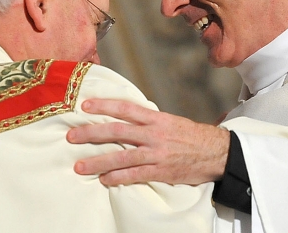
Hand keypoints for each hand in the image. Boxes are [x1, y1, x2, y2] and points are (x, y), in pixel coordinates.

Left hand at [67, 99, 229, 185]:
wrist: (216, 152)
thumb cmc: (192, 136)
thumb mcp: (171, 122)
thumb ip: (149, 121)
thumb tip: (126, 119)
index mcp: (156, 118)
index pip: (126, 108)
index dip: (104, 105)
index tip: (85, 105)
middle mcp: (154, 134)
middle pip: (117, 131)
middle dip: (91, 133)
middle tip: (71, 136)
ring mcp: (157, 153)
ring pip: (122, 156)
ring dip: (98, 161)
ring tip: (79, 166)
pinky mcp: (161, 171)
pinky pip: (135, 175)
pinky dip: (118, 177)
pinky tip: (104, 180)